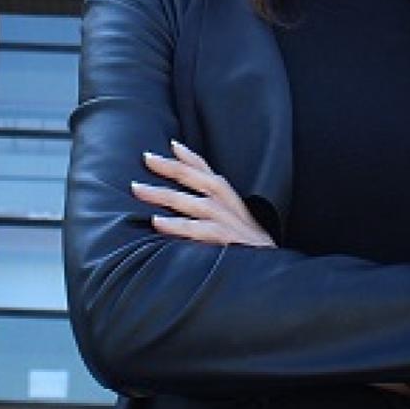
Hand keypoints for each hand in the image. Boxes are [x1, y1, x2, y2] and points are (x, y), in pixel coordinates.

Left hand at [132, 140, 274, 248]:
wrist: (270, 263)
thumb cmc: (245, 238)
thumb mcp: (232, 212)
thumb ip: (209, 197)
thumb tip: (180, 189)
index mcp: (225, 194)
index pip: (203, 168)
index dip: (185, 155)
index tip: (165, 145)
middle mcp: (224, 202)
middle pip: (192, 177)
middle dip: (168, 166)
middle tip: (145, 158)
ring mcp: (224, 219)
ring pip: (189, 202)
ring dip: (162, 194)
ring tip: (138, 190)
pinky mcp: (223, 239)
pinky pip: (195, 230)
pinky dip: (175, 225)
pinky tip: (157, 222)